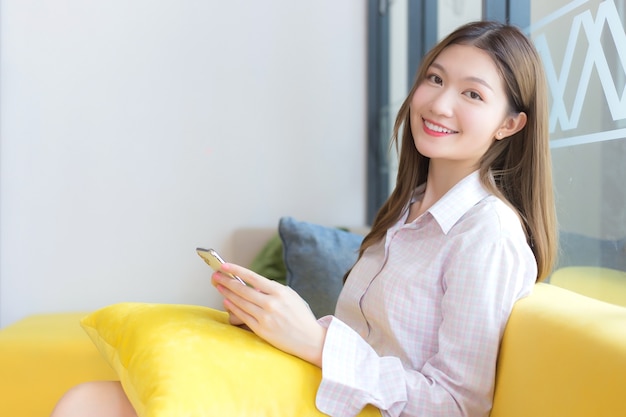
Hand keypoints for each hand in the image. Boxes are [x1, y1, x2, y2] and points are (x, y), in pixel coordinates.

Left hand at [211, 263, 326, 366]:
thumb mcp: (291, 296)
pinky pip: (243, 316)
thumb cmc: (300, 315)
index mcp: (280, 292)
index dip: (237, 270)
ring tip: (219, 286)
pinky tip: (226, 301)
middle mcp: (271, 304)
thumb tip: (253, 286)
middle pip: (243, 290)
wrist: (310, 339)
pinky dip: (233, 307)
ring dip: (227, 293)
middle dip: (227, 281)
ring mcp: (265, 317)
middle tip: (216, 275)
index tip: (225, 265)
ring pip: (240, 302)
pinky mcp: (261, 330)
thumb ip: (273, 290)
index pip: (253, 277)